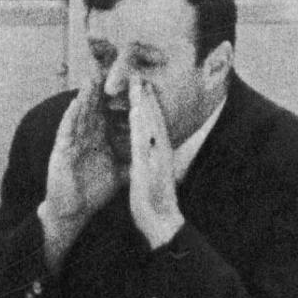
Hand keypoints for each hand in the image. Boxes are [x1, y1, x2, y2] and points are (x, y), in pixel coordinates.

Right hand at [39, 75, 122, 260]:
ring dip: (85, 96)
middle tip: (108, 66)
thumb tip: (156, 155)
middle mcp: (86, 135)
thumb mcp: (121, 172)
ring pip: (80, 113)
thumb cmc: (95, 191)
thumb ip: (135, 160)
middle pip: (94, 106)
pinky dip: (70, 116)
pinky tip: (75, 103)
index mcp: (100, 137)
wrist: (75, 211)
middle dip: (101, 87)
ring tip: (91, 77)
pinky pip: (66, 130)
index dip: (119, 97)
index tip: (131, 80)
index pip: (110, 112)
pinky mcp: (61, 151)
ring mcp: (72, 141)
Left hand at [125, 79, 184, 249]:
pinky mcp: (149, 164)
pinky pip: (143, 140)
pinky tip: (136, 109)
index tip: (144, 89)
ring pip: (151, 124)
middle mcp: (162, 151)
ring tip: (139, 83)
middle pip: (154, 118)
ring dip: (145, 102)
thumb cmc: (156, 201)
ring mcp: (156, 156)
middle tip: (141, 76)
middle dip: (147, 97)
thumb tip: (148, 153)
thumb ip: (150, 161)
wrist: (162, 221)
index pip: (155, 124)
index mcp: (160, 152)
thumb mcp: (152, 175)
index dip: (149, 106)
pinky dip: (141, 123)